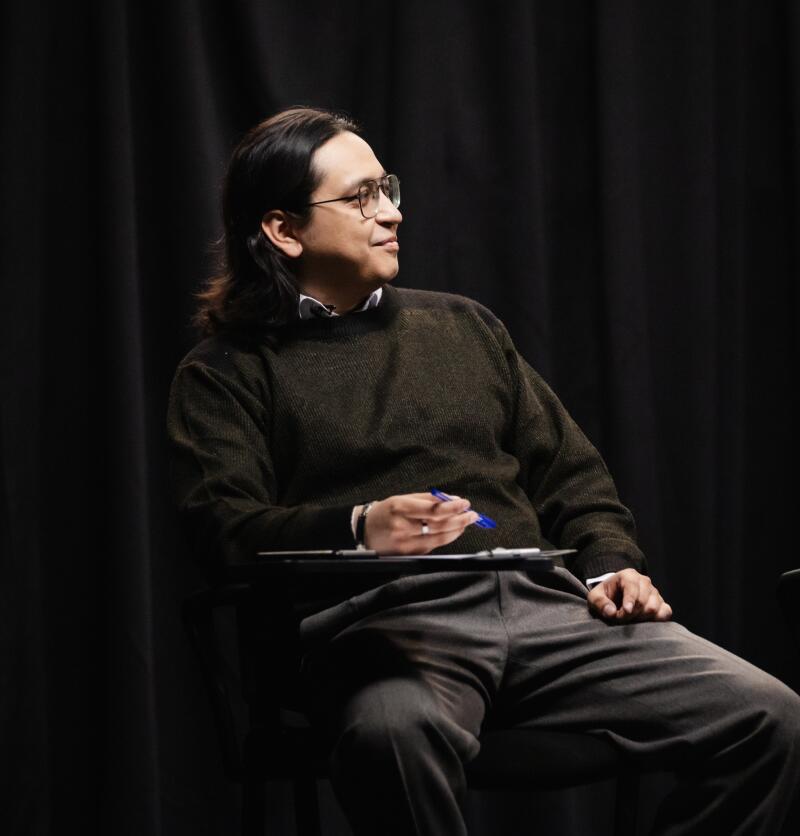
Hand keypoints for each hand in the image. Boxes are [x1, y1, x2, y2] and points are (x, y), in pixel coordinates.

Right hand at [361, 493, 478, 554]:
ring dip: (456, 530)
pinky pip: (432, 546)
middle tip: (472, 514)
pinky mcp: (409, 554)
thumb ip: (427, 499)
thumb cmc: (384, 512)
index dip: (452, 507)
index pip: (433, 509)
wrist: (363, 531)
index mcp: (401, 508)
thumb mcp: (402, 498)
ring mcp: (406, 542)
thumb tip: (451, 499)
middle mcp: (403, 526)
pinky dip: (445, 538)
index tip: (464, 503)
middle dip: (460, 519)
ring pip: (439, 538)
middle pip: (439, 525)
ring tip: (466, 522)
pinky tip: (453, 531)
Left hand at [587, 568, 672, 623]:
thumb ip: (600, 603)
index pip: (632, 588)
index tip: (625, 612)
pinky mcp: (662, 603)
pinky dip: (657, 620)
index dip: (629, 601)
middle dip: (631, 614)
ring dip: (641, 618)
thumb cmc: (605, 596)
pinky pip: (665, 612)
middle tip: (620, 619)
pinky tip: (645, 622)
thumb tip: (611, 612)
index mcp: (628, 575)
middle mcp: (644, 581)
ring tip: (630, 620)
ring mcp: (655, 592)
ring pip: (654, 608)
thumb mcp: (595, 597)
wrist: (615, 597)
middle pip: (643, 601)